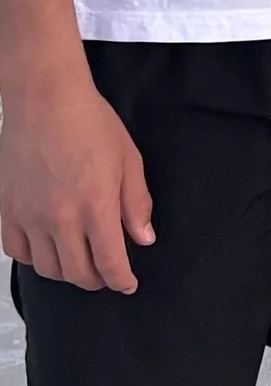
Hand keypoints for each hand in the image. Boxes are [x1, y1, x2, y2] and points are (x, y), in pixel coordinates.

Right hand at [0, 70, 152, 291]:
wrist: (45, 101)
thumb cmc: (90, 123)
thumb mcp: (129, 160)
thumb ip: (136, 203)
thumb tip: (143, 238)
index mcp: (96, 206)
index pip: (109, 262)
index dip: (121, 280)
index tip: (128, 284)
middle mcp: (61, 218)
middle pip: (78, 273)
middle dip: (97, 280)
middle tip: (106, 274)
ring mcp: (30, 216)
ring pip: (47, 268)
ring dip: (67, 272)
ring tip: (79, 262)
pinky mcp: (7, 210)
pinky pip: (17, 251)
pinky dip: (33, 258)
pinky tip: (47, 249)